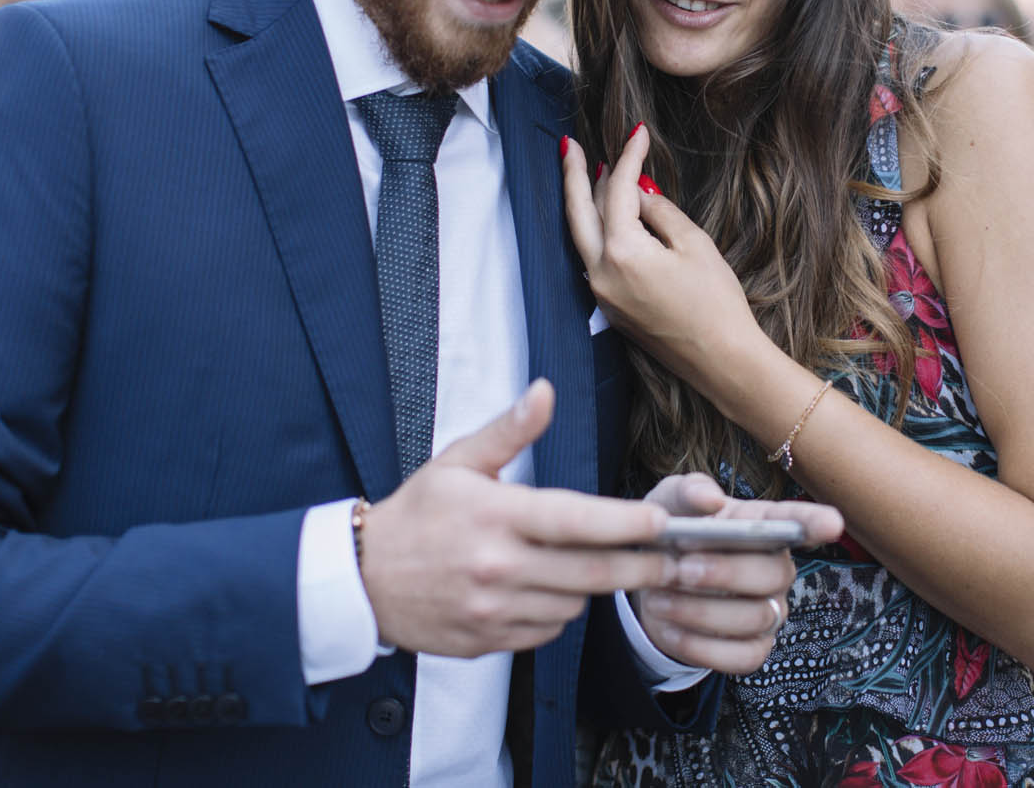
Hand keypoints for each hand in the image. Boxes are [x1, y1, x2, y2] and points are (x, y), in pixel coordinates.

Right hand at [358, 380, 677, 657]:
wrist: (362, 580)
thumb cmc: (416, 515)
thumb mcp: (457, 461)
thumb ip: (510, 430)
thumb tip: (545, 391)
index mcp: (495, 516)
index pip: (574, 521)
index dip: (624, 523)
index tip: (660, 521)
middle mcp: (497, 567)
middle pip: (590, 573)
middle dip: (640, 568)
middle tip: (671, 561)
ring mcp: (493, 609)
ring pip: (572, 605)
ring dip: (595, 588)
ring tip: (601, 566)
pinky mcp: (488, 641)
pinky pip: (547, 631)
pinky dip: (560, 612)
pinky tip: (552, 590)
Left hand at [561, 127, 761, 395]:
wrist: (722, 360)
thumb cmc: (716, 303)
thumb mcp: (693, 245)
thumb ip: (660, 211)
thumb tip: (640, 191)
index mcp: (622, 253)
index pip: (617, 191)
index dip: (628, 157)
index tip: (638, 133)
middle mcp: (600, 273)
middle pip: (578, 212)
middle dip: (572, 174)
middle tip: (570, 144)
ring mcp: (601, 293)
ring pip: (581, 236)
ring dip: (582, 202)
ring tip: (584, 171)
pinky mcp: (610, 307)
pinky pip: (593, 258)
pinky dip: (596, 231)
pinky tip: (606, 216)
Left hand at [627, 472, 844, 674]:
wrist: (650, 584)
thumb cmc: (672, 536)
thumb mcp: (669, 504)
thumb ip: (687, 493)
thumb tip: (709, 500)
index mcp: (764, 527)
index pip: (798, 522)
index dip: (816, 523)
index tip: (832, 524)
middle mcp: (776, 570)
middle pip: (773, 574)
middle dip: (725, 573)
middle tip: (681, 568)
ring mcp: (770, 612)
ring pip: (755, 617)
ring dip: (701, 611)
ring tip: (660, 598)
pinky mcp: (754, 649)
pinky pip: (741, 657)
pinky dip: (700, 646)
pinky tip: (671, 628)